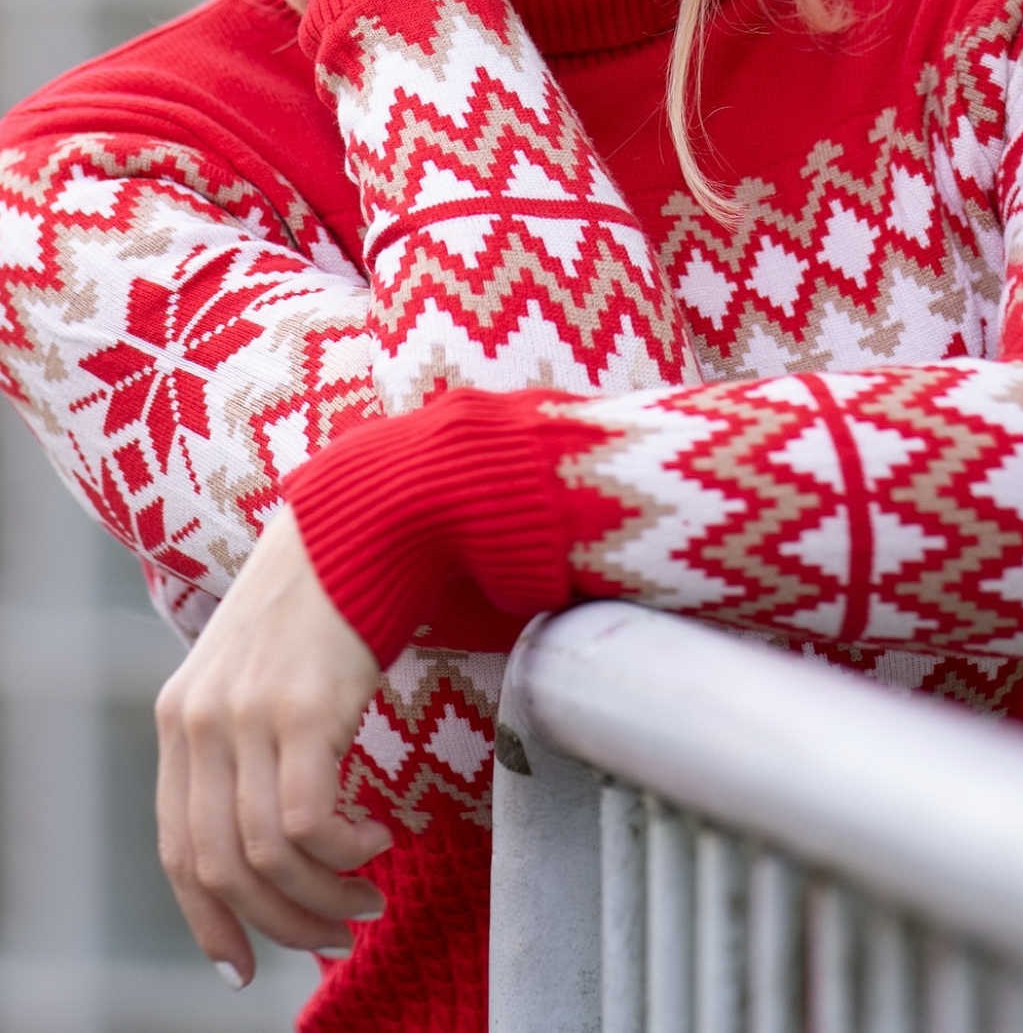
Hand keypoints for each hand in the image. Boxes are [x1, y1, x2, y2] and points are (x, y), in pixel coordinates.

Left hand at [155, 505, 385, 987]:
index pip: (177, 849)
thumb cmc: (322, 604)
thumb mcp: (255, 674)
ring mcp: (247, 713)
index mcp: (179, 716)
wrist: (364, 524)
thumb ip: (243, 744)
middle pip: (222, 866)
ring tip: (368, 892)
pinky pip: (312, 820)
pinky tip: (379, 835)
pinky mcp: (302, 708)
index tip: (247, 964)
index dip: (209, 920)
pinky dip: (346, 850)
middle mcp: (199, 719)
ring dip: (324, 895)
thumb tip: (270, 846)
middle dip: (281, 921)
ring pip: (269, 854)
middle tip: (335, 933)